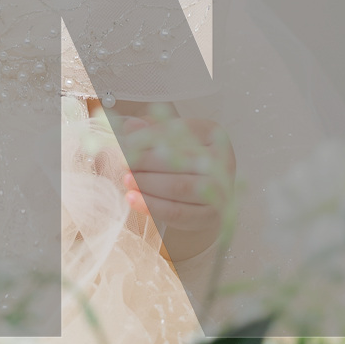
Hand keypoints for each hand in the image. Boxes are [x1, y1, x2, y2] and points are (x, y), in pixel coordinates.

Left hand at [119, 106, 235, 260]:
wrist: (202, 196)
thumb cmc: (182, 160)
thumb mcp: (168, 139)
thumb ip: (149, 131)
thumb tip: (130, 128)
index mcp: (212, 134)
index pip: (177, 133)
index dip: (147, 139)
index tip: (124, 144)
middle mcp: (223, 161)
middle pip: (179, 161)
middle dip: (145, 162)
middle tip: (121, 164)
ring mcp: (221, 191)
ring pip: (179, 187)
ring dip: (147, 184)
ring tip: (126, 180)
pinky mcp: (211, 215)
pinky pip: (177, 212)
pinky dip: (151, 206)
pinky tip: (132, 199)